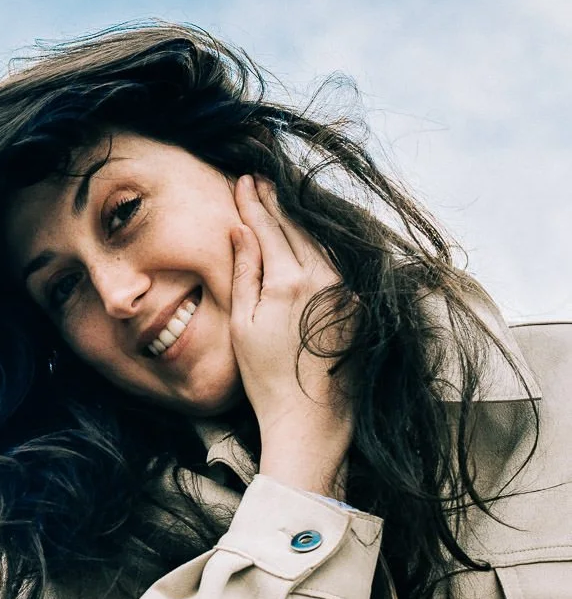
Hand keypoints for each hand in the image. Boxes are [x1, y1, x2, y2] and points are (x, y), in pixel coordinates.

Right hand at [228, 175, 353, 496]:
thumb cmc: (267, 377)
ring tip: (281, 201)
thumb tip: (241, 231)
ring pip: (319, 241)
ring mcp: (346, 289)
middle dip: (276, 203)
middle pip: (296, 228)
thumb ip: (244, 272)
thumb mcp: (242, 324)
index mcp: (289, 281)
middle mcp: (324, 278)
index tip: (244, 181)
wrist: (310, 416)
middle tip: (260, 181)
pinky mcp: (358, 304)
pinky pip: (335, 261)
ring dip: (299, 220)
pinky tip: (308, 237)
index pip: (268, 228)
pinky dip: (318, 244)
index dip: (254, 203)